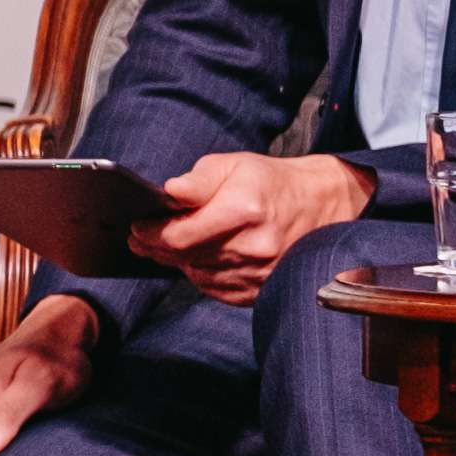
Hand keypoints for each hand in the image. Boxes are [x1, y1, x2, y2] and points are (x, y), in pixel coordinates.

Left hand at [143, 148, 376, 304]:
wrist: (319, 204)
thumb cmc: (270, 182)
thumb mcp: (232, 165)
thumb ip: (197, 180)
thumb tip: (169, 192)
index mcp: (245, 211)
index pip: (181, 235)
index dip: (151, 234)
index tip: (137, 227)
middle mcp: (255, 247)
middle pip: (186, 257)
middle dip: (157, 247)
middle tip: (140, 238)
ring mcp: (261, 273)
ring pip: (198, 275)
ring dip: (178, 261)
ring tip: (167, 245)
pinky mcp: (262, 289)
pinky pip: (216, 289)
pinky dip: (201, 274)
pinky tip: (197, 258)